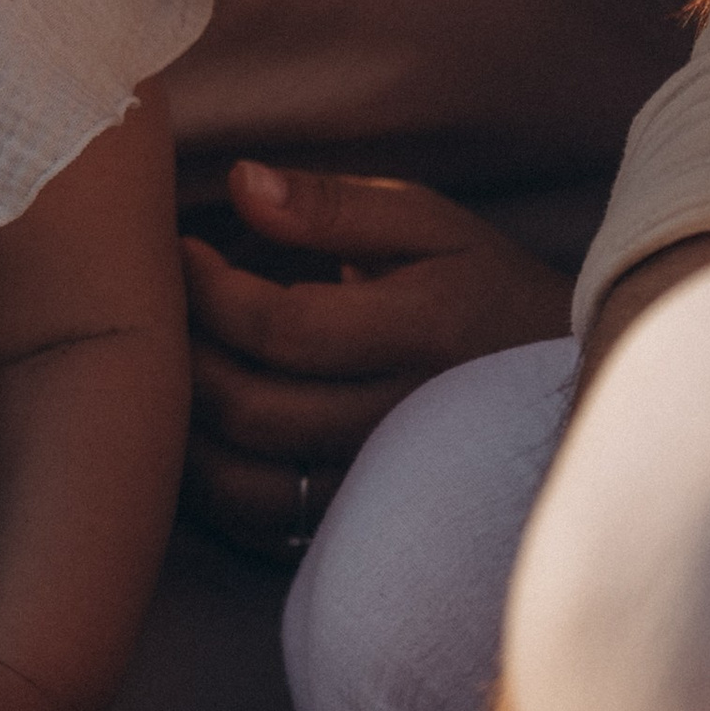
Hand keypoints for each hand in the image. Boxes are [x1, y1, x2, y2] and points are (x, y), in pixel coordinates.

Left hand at [184, 161, 571, 560]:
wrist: (554, 382)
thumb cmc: (478, 286)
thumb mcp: (427, 223)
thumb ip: (331, 204)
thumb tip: (240, 182)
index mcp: (424, 331)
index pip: (280, 326)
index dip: (207, 289)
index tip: (181, 250)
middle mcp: (403, 420)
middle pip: (252, 409)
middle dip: (180, 356)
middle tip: (155, 309)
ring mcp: (382, 487)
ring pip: (245, 483)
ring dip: (181, 430)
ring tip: (162, 371)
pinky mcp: (361, 526)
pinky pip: (260, 528)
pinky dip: (208, 487)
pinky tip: (196, 430)